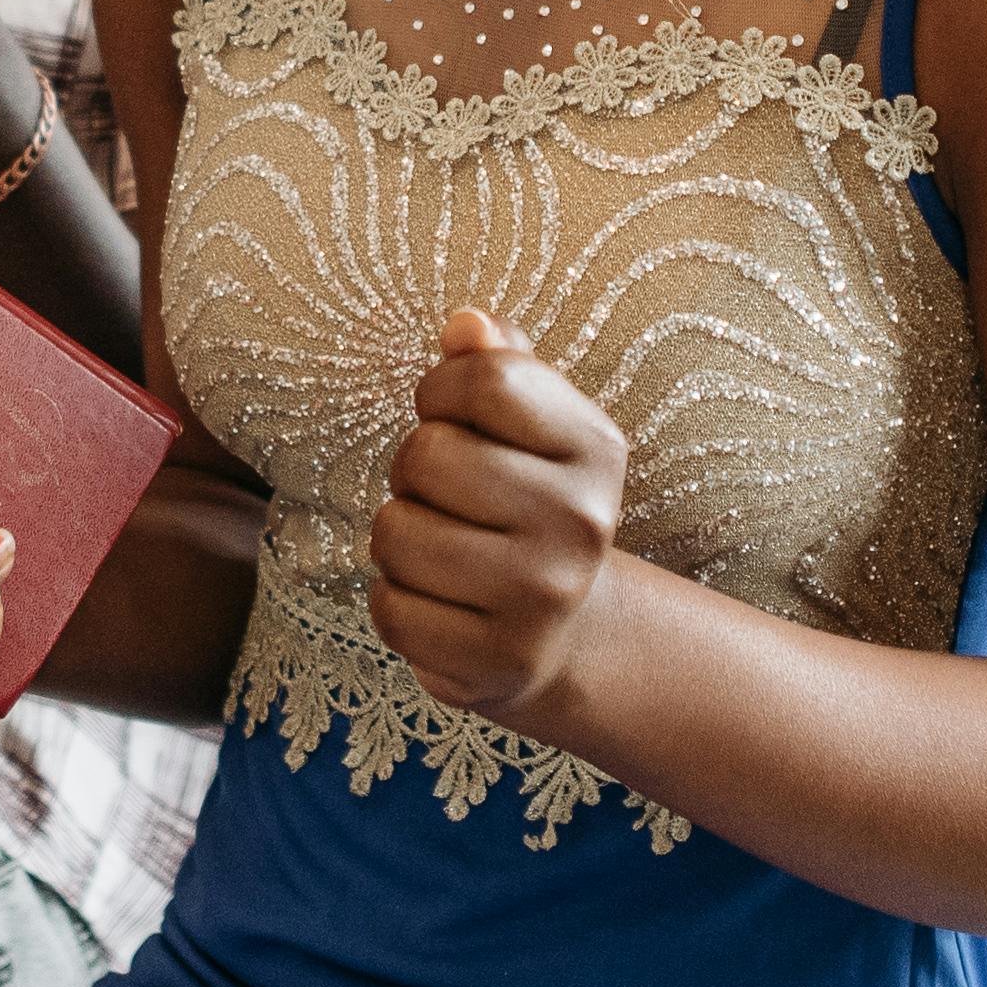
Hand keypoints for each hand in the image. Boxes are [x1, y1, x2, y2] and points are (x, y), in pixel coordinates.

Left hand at [368, 312, 625, 720]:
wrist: (563, 632)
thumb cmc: (524, 503)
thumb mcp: (531, 427)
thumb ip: (498, 363)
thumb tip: (466, 324)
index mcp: (595, 447)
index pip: (485, 378)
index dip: (441, 391)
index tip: (452, 416)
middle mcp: (581, 522)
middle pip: (427, 454)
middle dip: (413, 470)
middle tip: (443, 495)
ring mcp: (544, 598)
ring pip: (396, 533)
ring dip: (398, 537)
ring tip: (439, 546)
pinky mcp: (500, 661)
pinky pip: (390, 610)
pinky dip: (395, 600)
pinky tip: (436, 599)